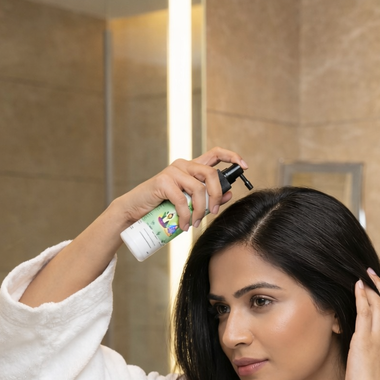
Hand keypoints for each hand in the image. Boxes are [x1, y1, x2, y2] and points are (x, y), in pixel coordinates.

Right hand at [114, 147, 248, 229]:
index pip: (215, 154)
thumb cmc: (163, 208)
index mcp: (192, 168)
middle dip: (217, 195)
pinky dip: (186, 216)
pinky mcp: (162, 182)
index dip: (231, 157)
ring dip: (200, 210)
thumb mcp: (191, 203)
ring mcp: (172, 172)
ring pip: (198, 189)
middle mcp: (183, 165)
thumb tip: (229, 194)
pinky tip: (184, 226)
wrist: (135, 212)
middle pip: (211, 174)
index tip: (244, 166)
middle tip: (213, 212)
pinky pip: (183, 200)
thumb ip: (209, 198)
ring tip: (195, 224)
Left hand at [344, 268, 379, 379]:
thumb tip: (365, 352)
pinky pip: (365, 311)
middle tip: (371, 273)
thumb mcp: (378, 371)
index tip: (378, 289)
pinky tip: (356, 286)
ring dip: (370, 287)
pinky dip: (361, 296)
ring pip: (378, 304)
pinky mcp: (365, 340)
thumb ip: (376, 357)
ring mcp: (379, 338)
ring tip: (362, 275)